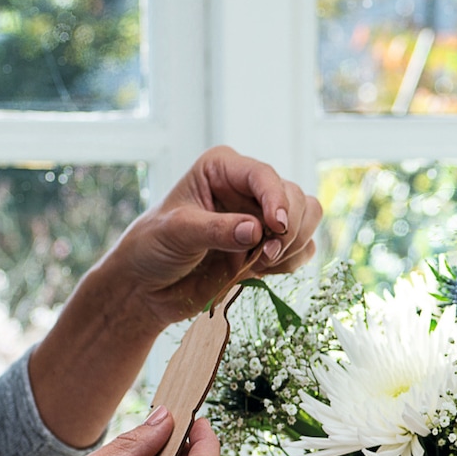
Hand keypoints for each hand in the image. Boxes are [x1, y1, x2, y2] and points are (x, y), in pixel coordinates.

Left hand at [98, 147, 325, 332]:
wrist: (149, 286)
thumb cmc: (153, 247)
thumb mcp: (177, 232)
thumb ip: (215, 230)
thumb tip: (256, 231)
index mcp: (222, 169)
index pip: (263, 176)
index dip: (276, 200)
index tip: (276, 227)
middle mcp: (247, 189)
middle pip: (296, 197)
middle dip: (288, 227)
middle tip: (266, 253)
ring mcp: (261, 218)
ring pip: (308, 219)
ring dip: (293, 244)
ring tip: (261, 262)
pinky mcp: (269, 247)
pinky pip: (303, 249)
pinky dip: (291, 262)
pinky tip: (262, 271)